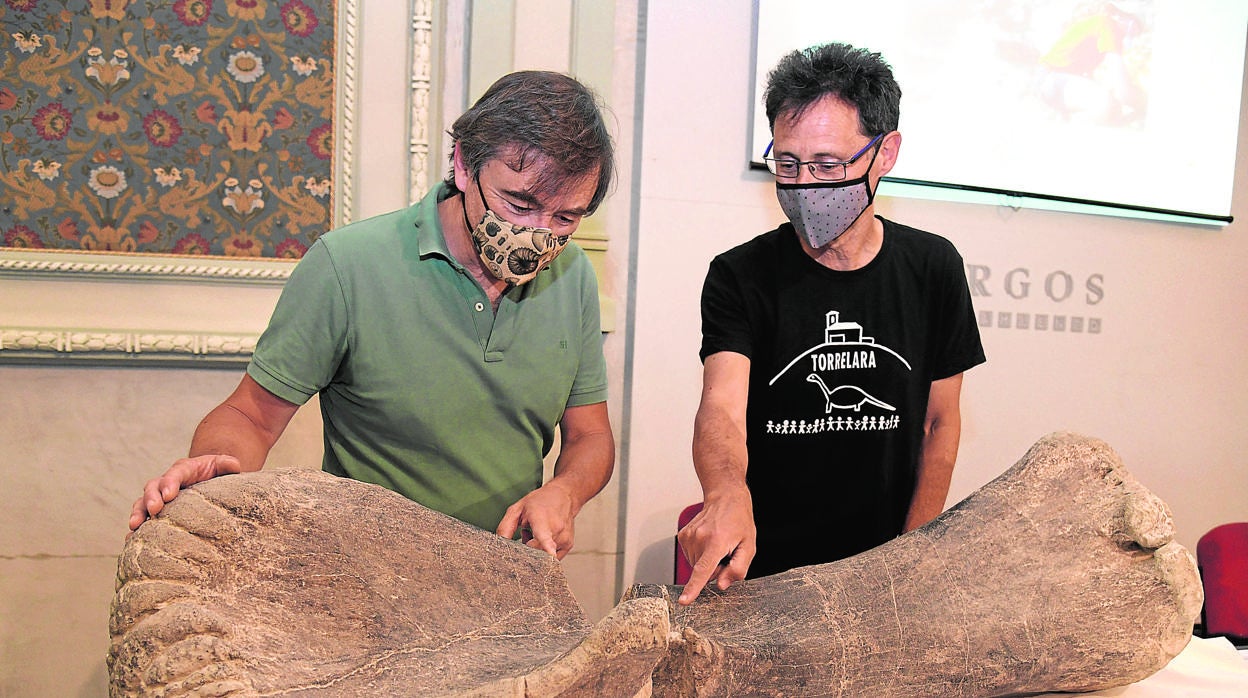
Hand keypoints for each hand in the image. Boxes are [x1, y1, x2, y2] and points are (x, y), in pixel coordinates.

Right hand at [128, 454, 241, 530]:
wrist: (208, 480)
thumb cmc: (216, 473)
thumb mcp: (223, 466)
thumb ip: (227, 464)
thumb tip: (234, 465)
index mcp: (183, 470)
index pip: (174, 474)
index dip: (170, 483)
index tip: (169, 494)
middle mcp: (165, 483)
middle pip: (153, 488)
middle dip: (151, 498)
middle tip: (153, 510)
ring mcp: (158, 498)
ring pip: (142, 503)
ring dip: (138, 514)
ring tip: (134, 526)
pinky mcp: (155, 512)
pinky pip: (142, 519)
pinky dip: (136, 529)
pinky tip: (131, 540)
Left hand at [496, 481, 577, 558]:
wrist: (563, 495)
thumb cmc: (539, 502)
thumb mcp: (517, 509)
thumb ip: (505, 527)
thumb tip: (500, 545)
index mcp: (541, 518)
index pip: (544, 535)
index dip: (547, 546)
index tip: (551, 553)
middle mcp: (556, 528)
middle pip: (537, 552)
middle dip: (527, 548)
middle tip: (525, 534)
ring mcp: (564, 538)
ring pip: (543, 556)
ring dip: (535, 549)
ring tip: (536, 534)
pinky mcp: (568, 545)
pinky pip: (552, 557)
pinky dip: (545, 551)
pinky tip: (544, 539)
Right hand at [675, 490, 755, 604]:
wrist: (725, 498)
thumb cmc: (739, 521)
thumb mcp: (749, 546)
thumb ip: (738, 569)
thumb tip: (721, 585)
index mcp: (716, 542)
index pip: (703, 570)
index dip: (693, 588)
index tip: (684, 601)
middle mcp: (699, 538)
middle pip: (703, 572)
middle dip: (715, 569)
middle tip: (725, 552)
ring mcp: (688, 536)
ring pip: (696, 565)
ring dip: (707, 561)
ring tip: (717, 543)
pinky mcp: (683, 536)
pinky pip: (691, 557)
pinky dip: (700, 554)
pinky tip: (708, 541)